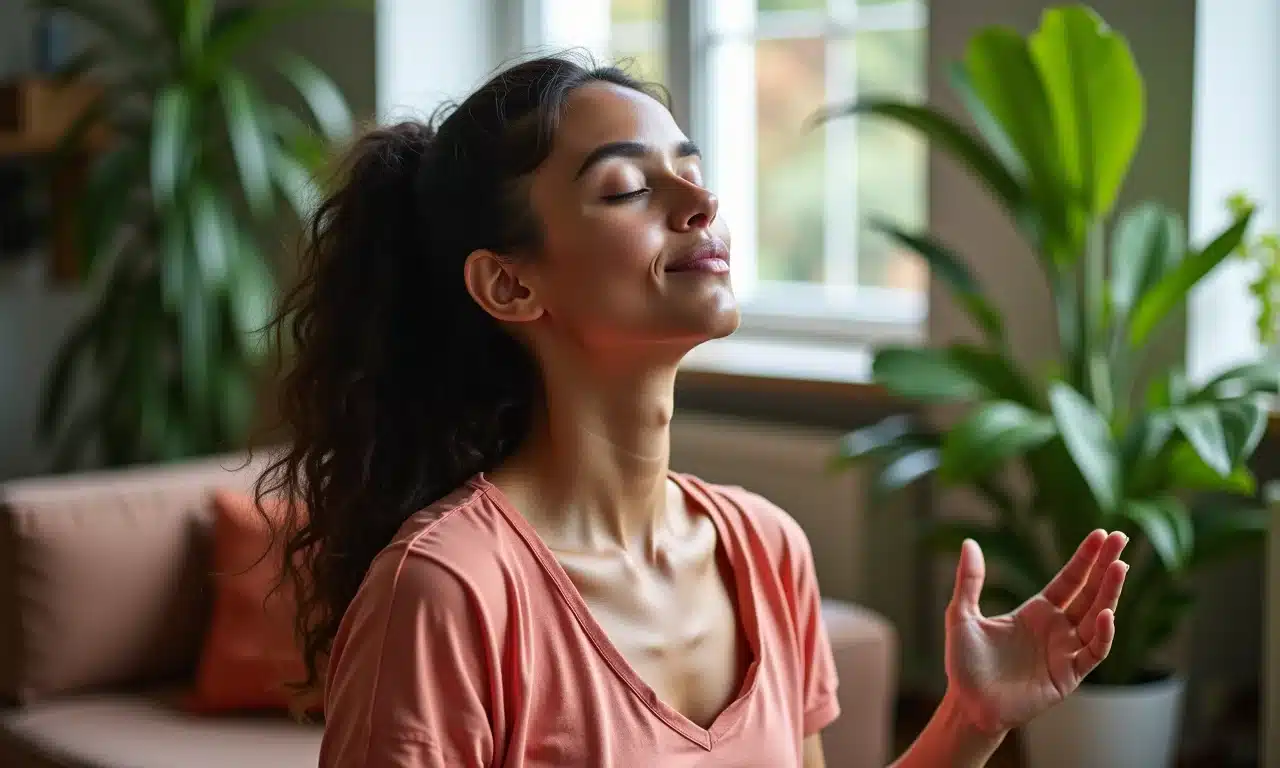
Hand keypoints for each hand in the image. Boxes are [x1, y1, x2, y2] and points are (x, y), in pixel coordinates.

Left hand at [943, 529, 1128, 734]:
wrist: (967, 705)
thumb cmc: (965, 663)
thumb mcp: (961, 615)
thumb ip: (969, 580)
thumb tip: (970, 543)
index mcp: (1036, 611)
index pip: (1069, 580)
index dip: (1085, 559)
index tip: (1102, 535)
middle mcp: (1057, 629)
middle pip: (1089, 592)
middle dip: (1106, 566)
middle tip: (1122, 538)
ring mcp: (1065, 651)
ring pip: (1097, 618)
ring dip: (1109, 594)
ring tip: (1119, 567)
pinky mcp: (1069, 676)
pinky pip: (1093, 652)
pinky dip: (1102, 634)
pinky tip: (1105, 613)